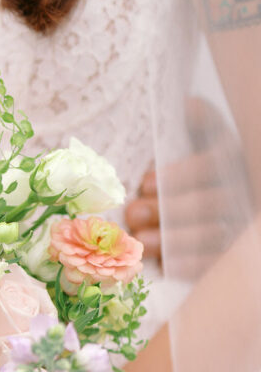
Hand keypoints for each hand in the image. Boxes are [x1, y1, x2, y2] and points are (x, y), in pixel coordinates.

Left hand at [124, 96, 243, 273]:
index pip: (213, 164)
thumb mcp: (184, 145)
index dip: (181, 174)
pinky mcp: (226, 254)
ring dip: (173, 239)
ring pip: (212, 235)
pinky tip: (163, 265)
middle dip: (169, 209)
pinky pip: (211, 264)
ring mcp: (236, 225)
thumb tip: (190, 106)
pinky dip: (187, 265)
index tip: (145, 183)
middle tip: (133, 213)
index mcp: (227, 158)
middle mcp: (238, 190)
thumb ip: (192, 129)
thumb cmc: (177, 173)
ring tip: (140, 238)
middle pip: (211, 203)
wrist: (184, 207)